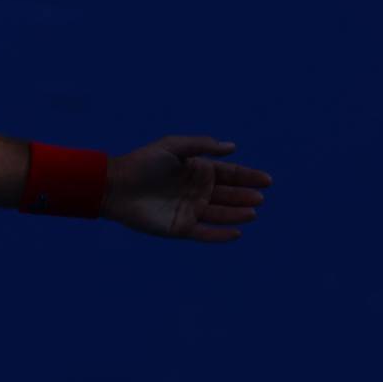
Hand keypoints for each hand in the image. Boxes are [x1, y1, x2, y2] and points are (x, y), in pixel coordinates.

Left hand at [105, 135, 272, 242]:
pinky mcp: (179, 228)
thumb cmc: (142, 162)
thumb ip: (202, 146)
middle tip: (259, 197)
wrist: (115, 186)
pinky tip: (236, 232)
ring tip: (252, 212)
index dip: (249, 177)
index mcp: (197, 171)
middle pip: (229, 195)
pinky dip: (220, 235)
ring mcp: (189, 210)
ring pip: (220, 214)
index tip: (267, 180)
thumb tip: (232, 148)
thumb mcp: (173, 147)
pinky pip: (205, 233)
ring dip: (237, 214)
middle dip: (245, 196)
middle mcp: (197, 191)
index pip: (229, 175)